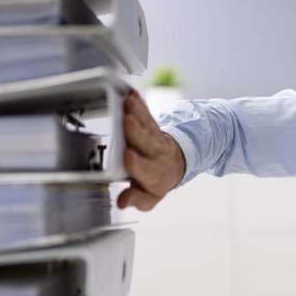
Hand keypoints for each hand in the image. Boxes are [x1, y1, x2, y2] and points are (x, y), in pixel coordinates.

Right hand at [117, 90, 185, 210]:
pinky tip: (131, 93)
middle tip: (127, 121)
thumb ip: (136, 199)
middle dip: (135, 132)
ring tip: (129, 102)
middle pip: (145, 142)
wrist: (174, 165)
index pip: (145, 169)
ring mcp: (154, 138)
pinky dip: (139, 103)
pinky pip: (145, 114)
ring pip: (146, 124)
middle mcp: (154, 154)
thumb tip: (121, 202)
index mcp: (153, 174)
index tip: (128, 155)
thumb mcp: (149, 198)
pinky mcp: (151, 126)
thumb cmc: (156, 182)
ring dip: (137, 112)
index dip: (137, 163)